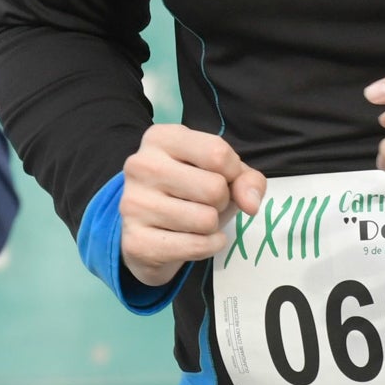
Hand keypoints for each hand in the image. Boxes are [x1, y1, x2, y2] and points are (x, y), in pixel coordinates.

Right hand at [118, 123, 264, 287]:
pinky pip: (196, 246)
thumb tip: (250, 204)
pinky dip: (208, 246)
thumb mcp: (224, 173)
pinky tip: (194, 239)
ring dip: (212, 226)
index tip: (222, 178)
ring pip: (206, 220)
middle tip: (206, 203)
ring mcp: (133, 204)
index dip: (233, 172)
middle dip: (222, 201)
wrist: (152, 231)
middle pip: (214, 188)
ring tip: (195, 220)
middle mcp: (140, 166)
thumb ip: (247, 179)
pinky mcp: (137, 242)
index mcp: (161, 138)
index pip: (218, 153)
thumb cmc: (192, 192)